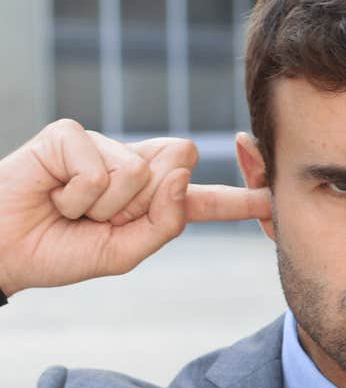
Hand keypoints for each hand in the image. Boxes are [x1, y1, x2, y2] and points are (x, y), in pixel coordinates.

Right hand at [0, 119, 271, 297]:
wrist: (7, 249)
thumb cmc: (63, 251)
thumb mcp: (124, 252)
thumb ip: (164, 221)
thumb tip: (183, 167)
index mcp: (154, 204)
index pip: (206, 201)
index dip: (241, 199)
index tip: (277, 198)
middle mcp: (137, 169)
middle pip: (178, 170)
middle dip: (140, 205)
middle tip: (98, 219)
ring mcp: (106, 147)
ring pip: (139, 172)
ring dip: (102, 205)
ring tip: (71, 208)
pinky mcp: (73, 135)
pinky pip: (100, 167)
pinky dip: (77, 193)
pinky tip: (55, 193)